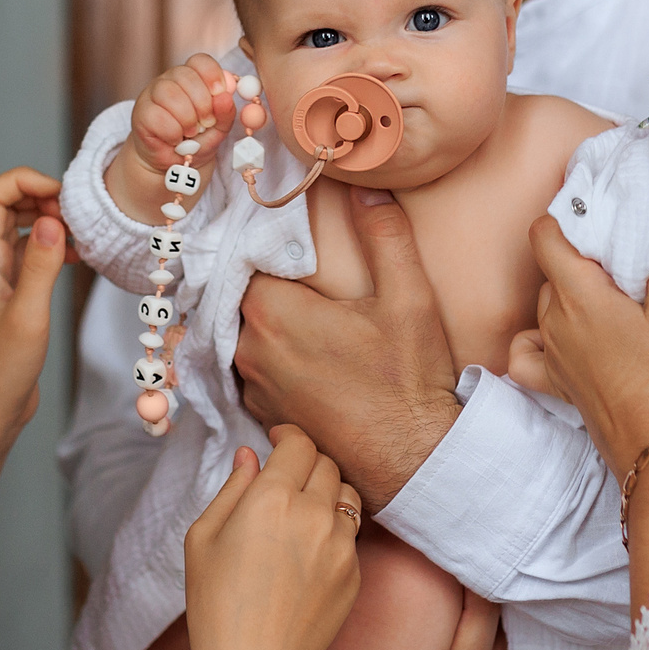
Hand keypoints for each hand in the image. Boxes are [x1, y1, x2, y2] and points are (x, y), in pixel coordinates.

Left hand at [0, 167, 73, 458]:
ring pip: (22, 229)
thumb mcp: (27, 318)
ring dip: (50, 222)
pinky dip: (54, 248)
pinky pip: (33, 255)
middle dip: (41, 196)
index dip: (24, 181)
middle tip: (76, 217)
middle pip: (6, 204)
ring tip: (81, 237)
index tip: (61, 197)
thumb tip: (51, 218)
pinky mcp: (15, 296)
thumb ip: (39, 266)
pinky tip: (76, 259)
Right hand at [108, 53, 236, 215]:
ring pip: (169, 94)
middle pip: (186, 76)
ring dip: (187, 118)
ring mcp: (152, 94)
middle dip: (202, 103)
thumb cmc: (196, 141)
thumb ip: (225, 112)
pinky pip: (157, 115)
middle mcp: (170, 81)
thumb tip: (225, 97)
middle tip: (207, 123)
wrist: (174, 164)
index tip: (220, 93)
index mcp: (192, 77)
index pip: (200, 62)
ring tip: (190, 132)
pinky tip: (175, 139)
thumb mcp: (219, 128)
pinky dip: (172, 131)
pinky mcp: (141, 113)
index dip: (212, 75)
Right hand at [186, 427, 363, 649]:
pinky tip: (308, 553)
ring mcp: (341, 545)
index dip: (289, 436)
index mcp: (271, 499)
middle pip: (327, 463)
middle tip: (286, 478)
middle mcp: (314, 515)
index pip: (298, 444)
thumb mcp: (203, 539)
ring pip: (347, 495)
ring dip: (327, 492)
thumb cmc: (216, 607)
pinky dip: (334, 530)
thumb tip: (251, 457)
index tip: (279, 440)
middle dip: (306, 462)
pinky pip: (351, 535)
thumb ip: (232, 489)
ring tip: (302, 511)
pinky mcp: (355, 573)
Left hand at [235, 188, 461, 508]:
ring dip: (259, 319)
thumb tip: (370, 188)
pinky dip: (265, 354)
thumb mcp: (409, 298)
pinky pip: (250, 370)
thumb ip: (386, 235)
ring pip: (241, 333)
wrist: (411, 460)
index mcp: (273, 313)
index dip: (260, 242)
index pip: (243, 257)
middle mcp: (250, 350)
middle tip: (285, 262)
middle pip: (237, 295)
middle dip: (257, 278)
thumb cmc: (408, 381)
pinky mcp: (263, 414)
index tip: (277, 231)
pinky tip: (297, 348)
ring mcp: (253, 387)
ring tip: (293, 303)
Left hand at [525, 217, 648, 480]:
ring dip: (575, 294)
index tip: (600, 216)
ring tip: (619, 302)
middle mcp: (553, 321)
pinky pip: (532, 350)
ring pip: (549, 304)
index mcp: (577, 293)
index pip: (543, 233)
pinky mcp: (557, 384)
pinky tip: (571, 336)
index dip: (568, 215)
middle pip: (553, 268)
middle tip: (627, 263)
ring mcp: (551, 355)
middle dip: (583, 256)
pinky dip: (543, 337)